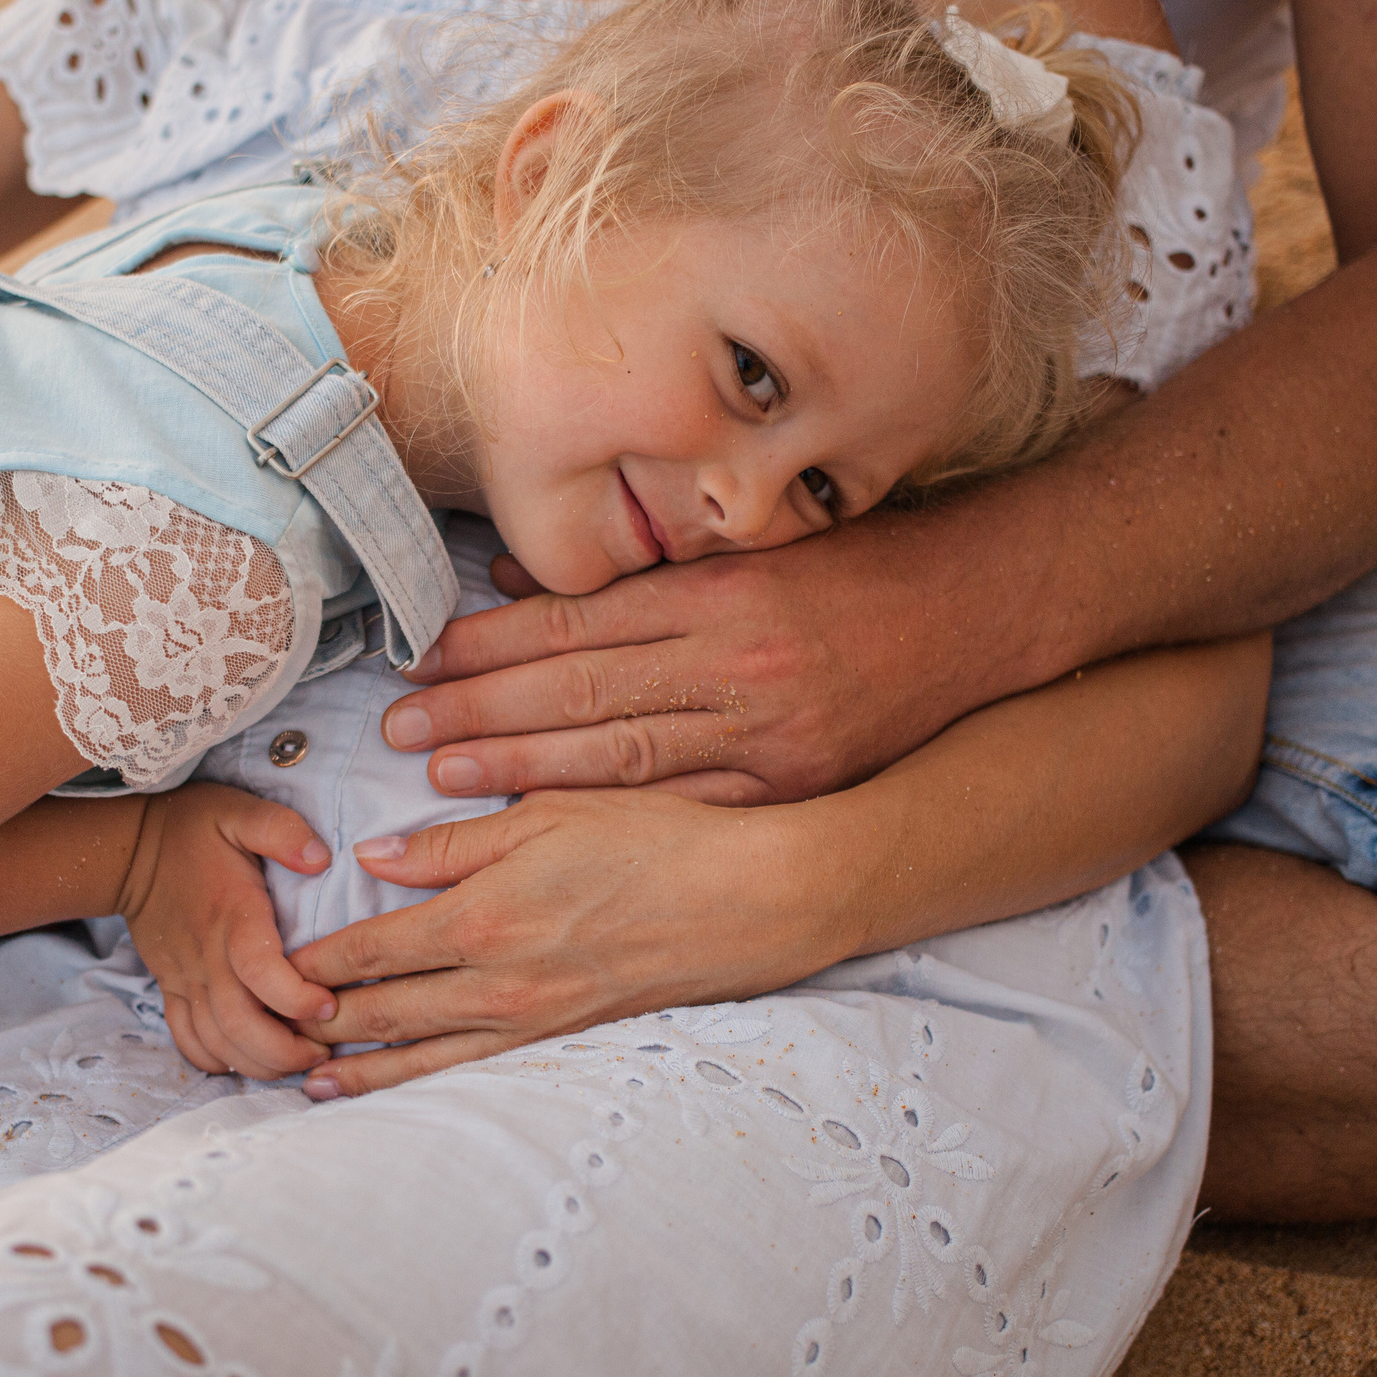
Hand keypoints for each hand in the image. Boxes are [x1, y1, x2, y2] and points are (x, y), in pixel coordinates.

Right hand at [118, 782, 340, 1081]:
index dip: (296, 999)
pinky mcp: (173, 990)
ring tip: (299, 1061)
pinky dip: (219, 1063)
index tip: (328, 1005)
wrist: (129, 850)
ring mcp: (186, 979)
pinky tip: (251, 1060)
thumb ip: (281, 830)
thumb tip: (320, 859)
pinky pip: (190, 1042)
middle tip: (323, 1051)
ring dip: (259, 1064)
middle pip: (240, 1026)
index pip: (261, 974)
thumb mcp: (240, 812)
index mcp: (232, 916)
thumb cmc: (194, 829)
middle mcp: (207, 957)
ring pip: (217, 1044)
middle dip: (285, 1052)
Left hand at [287, 789, 857, 1097]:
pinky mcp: (566, 1039)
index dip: (315, 963)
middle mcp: (497, 982)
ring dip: (360, 1070)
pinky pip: (476, 1070)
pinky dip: (424, 1083)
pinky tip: (399, 1088)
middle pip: (384, 1011)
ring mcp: (532, 1020)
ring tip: (306, 1081)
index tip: (270, 966)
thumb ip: (455, 841)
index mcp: (482, 916)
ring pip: (423, 1055)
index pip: (370, 949)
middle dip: (321, 1022)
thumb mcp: (548, 811)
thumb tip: (377, 858)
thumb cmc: (656, 840)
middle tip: (266, 1029)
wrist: (751, 901)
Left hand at [378, 512, 1043, 805]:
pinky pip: (682, 806)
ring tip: (440, 772)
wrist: (976, 617)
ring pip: (618, 751)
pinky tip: (541, 826)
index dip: (492, 644)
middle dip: (481, 708)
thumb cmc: (856, 573)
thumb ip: (638, 573)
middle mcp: (734, 659)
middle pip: (581, 687)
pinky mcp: (789, 785)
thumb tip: (522, 582)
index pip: (579, 621)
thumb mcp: (749, 550)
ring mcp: (764, 730)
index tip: (423, 658)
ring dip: (519, 765)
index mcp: (717, 592)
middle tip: (400, 725)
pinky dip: (608, 818)